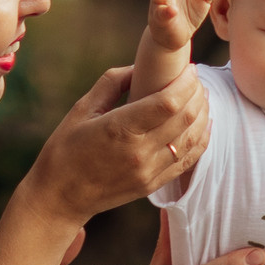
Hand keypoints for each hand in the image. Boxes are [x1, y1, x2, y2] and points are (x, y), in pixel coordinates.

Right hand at [19, 66, 208, 225]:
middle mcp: (140, 152)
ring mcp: (149, 171)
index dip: (186, 82)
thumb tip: (139, 66)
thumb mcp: (82, 109)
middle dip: (197, 94)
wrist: (60, 197)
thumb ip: (112, 83)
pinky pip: (188, 161)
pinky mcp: (153, 184)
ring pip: (192, 139)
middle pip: (185, 117)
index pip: (168, 102)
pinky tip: (204, 124)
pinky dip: (201, 140)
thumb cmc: (65, 149)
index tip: (190, 69)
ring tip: (202, 97)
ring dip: (203, 114)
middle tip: (197, 80)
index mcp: (120, 129)